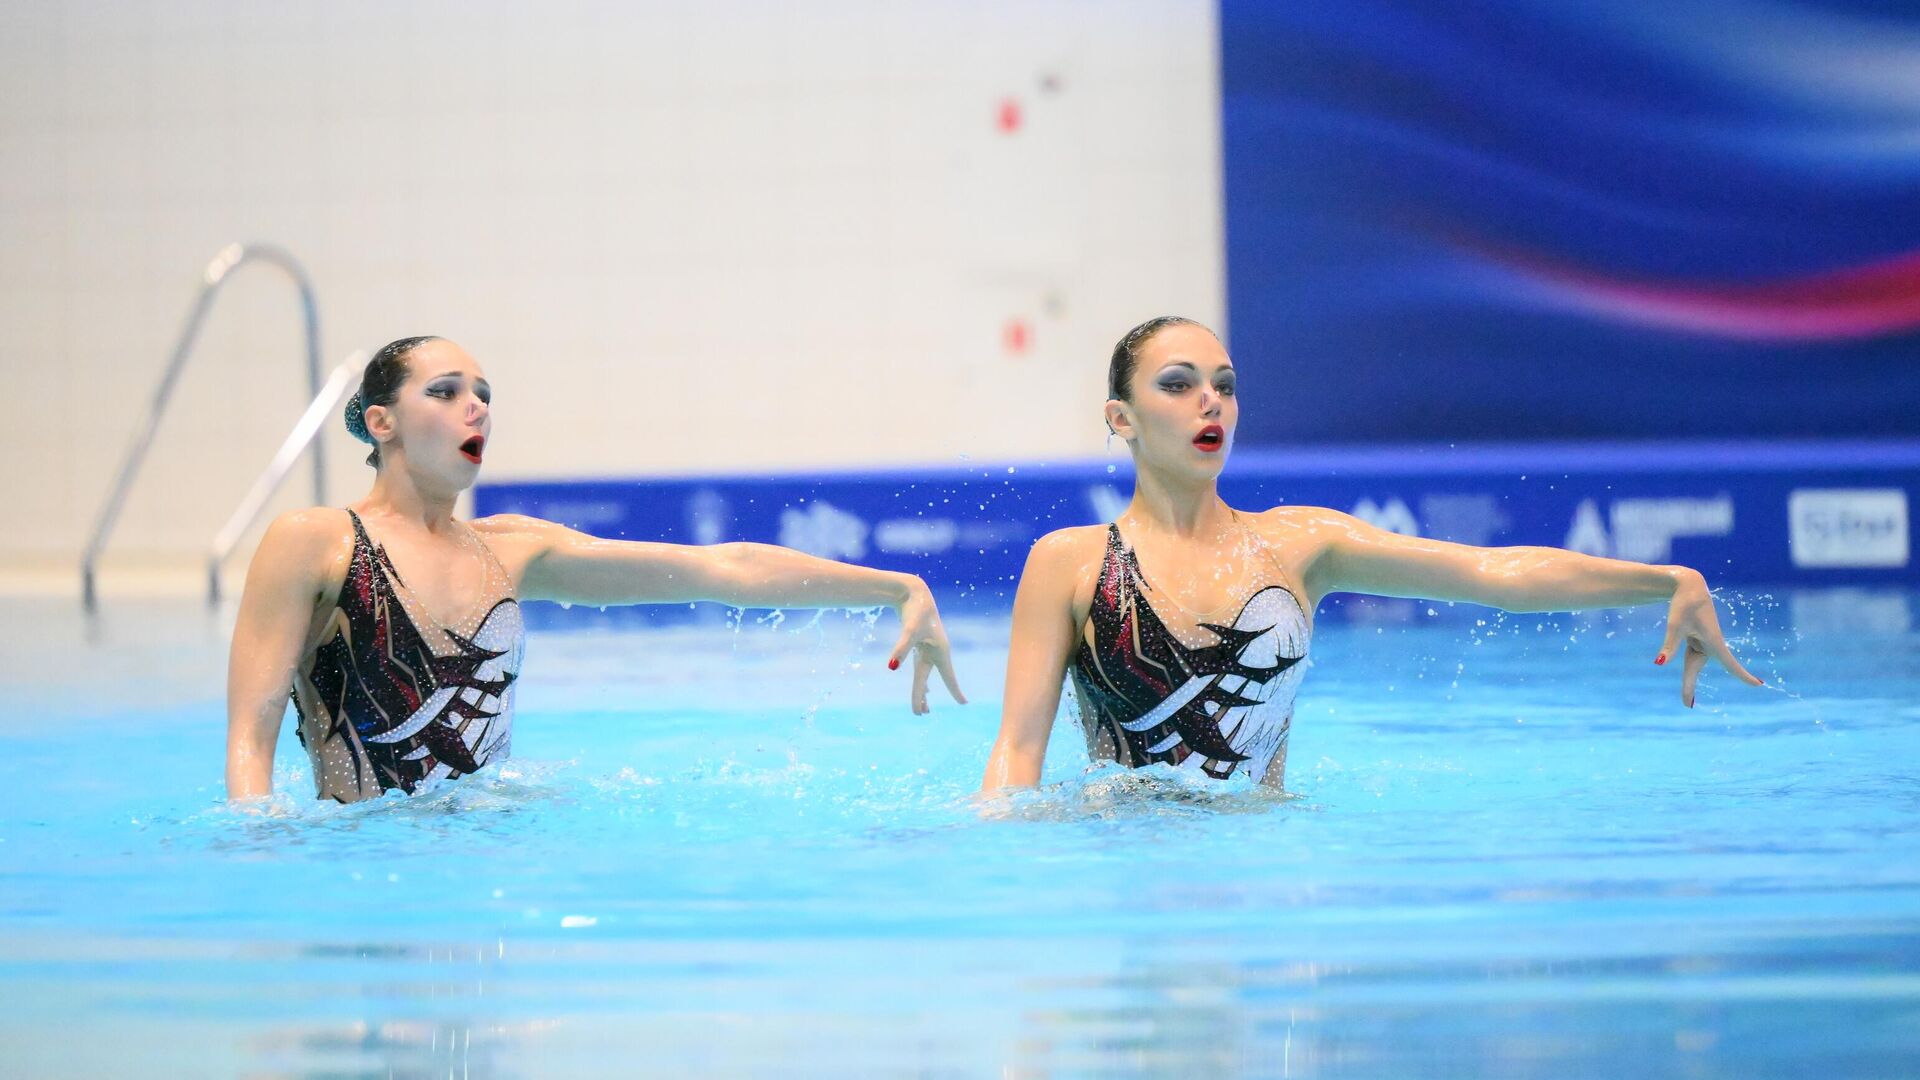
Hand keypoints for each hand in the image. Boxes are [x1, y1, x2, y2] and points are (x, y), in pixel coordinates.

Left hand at [887, 577, 967, 714]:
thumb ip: (901, 648)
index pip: (948, 676)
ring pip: (923, 676)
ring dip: (922, 691)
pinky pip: (920, 667)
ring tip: (924, 709)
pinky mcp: (918, 644)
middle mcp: (936, 652)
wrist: (913, 592)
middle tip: (921, 714)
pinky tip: (924, 689)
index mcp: (940, 651)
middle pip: (927, 679)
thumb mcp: (910, 630)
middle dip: (923, 697)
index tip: (964, 703)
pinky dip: (921, 679)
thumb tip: (891, 666)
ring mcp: (927, 649)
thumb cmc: (915, 610)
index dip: (955, 690)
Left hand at [1655, 568, 1762, 706]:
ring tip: (1685, 701)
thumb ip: (1669, 645)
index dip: (1743, 675)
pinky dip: (1688, 670)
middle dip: (1690, 686)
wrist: (1687, 586)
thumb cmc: (1683, 604)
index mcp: (1713, 641)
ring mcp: (1703, 642)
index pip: (1730, 663)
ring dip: (1688, 680)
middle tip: (1686, 705)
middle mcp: (1711, 644)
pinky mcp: (1696, 639)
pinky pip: (1691, 657)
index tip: (1759, 685)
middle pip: (1696, 668)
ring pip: (1692, 663)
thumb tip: (1659, 664)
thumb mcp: (1675, 625)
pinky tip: (1687, 683)